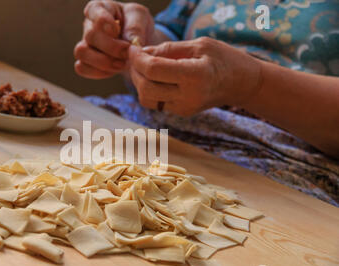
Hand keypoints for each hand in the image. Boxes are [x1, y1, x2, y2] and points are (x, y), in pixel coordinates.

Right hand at [74, 0, 154, 78]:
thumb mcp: (140, 17)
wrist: (137, 43)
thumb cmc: (136, 24)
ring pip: (81, 52)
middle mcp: (88, 25)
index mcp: (100, 8)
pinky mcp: (85, 61)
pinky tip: (114, 69)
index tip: (117, 30)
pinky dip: (99, 72)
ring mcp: (85, 44)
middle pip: (90, 35)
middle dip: (112, 48)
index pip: (94, 11)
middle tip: (128, 53)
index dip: (105, 23)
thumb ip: (135, 27)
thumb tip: (130, 42)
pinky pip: (82, 68)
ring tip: (122, 64)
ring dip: (104, 62)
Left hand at [128, 37, 261, 115]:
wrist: (240, 83)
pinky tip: (154, 77)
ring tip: (142, 67)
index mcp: (195, 75)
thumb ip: (169, 49)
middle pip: (146, 87)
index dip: (138, 59)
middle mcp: (188, 96)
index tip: (133, 49)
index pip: (153, 70)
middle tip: (135, 57)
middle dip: (135, 71)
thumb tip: (142, 53)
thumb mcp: (199, 45)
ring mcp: (184, 108)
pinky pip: (155, 102)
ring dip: (139, 82)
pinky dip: (149, 89)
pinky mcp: (181, 112)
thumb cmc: (222, 58)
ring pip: (146, 99)